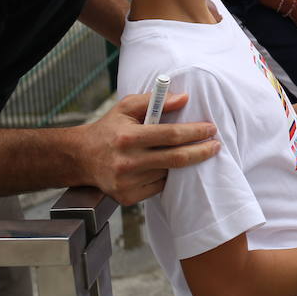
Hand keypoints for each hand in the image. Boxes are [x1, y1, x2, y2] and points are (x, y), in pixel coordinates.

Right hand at [78, 92, 219, 204]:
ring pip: (168, 174)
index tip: (210, 128)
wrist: (81, 158)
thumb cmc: (109, 129)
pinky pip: (159, 187)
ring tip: (190, 152)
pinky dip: (167, 176)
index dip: (194, 132)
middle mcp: (127, 162)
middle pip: (176, 159)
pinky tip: (165, 167)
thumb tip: (184, 98)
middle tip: (216, 145)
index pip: (170, 135)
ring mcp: (127, 183)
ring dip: (182, 164)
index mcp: (128, 137)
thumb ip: (156, 100)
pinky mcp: (128, 197)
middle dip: (201, 151)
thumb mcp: (126, 107)